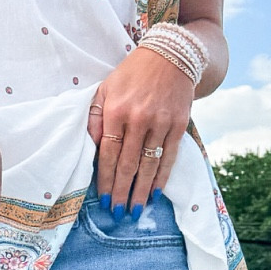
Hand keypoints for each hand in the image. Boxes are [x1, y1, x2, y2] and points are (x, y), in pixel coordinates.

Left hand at [88, 48, 195, 216]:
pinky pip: (169, 157)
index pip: (108, 153)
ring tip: (135, 211)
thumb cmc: (131, 75)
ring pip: (149, 165)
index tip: (102, 199)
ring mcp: (161, 122)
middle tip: (118, 213)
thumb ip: (95, 118)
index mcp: (116, 111)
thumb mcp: (105, 90)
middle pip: (128, 164)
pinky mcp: (179, 124)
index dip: (105, 179)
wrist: (170, 56)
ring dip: (141, 191)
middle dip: (122, 192)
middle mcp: (139, 119)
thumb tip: (91, 148)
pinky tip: (154, 193)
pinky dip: (162, 178)